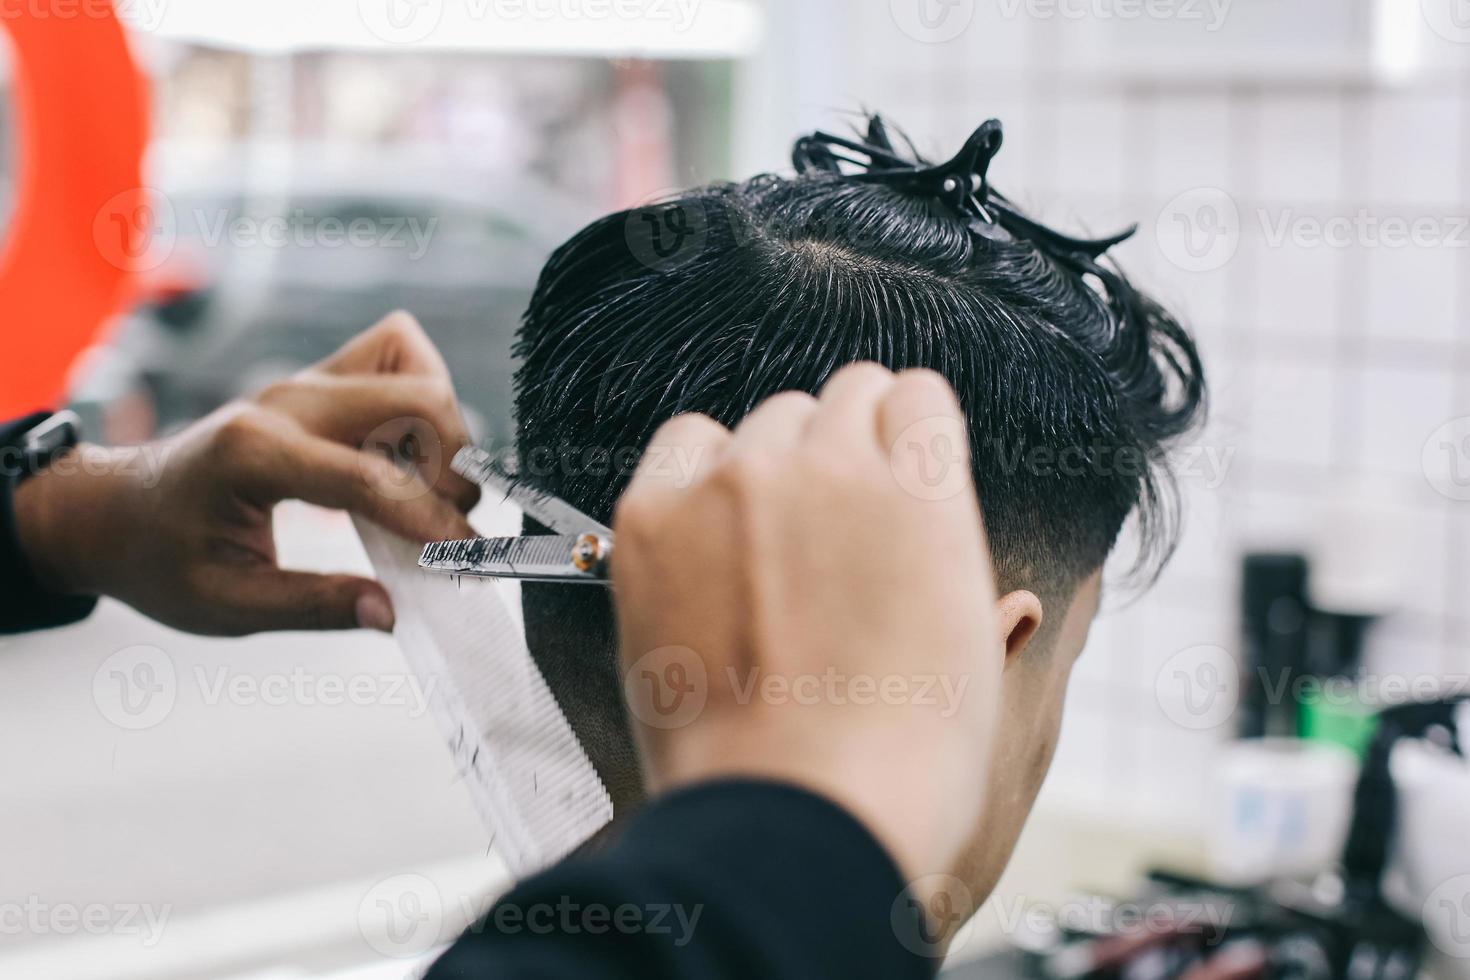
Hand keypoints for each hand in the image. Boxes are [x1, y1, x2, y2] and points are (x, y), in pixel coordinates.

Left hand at [14, 312, 477, 635]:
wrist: (115, 510)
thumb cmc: (159, 558)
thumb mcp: (224, 603)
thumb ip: (313, 606)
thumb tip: (391, 614)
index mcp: (254, 453)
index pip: (370, 477)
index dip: (430, 520)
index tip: (466, 559)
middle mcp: (287, 401)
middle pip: (414, 399)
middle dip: (453, 467)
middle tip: (449, 528)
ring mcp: (305, 383)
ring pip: (412, 367)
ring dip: (444, 429)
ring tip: (432, 492)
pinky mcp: (320, 382)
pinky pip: (396, 359)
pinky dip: (424, 400)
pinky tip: (414, 458)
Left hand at [612, 364, 1001, 886]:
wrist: (790, 819)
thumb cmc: (892, 765)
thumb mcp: (974, 671)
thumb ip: (979, 604)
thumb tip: (1012, 606)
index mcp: (924, 490)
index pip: (914, 396)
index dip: (906, 441)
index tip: (891, 474)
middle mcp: (831, 463)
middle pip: (840, 399)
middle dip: (844, 452)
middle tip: (831, 527)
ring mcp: (737, 483)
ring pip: (765, 420)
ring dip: (774, 464)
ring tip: (767, 549)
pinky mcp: (653, 514)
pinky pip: (683, 443)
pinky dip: (696, 475)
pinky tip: (708, 537)